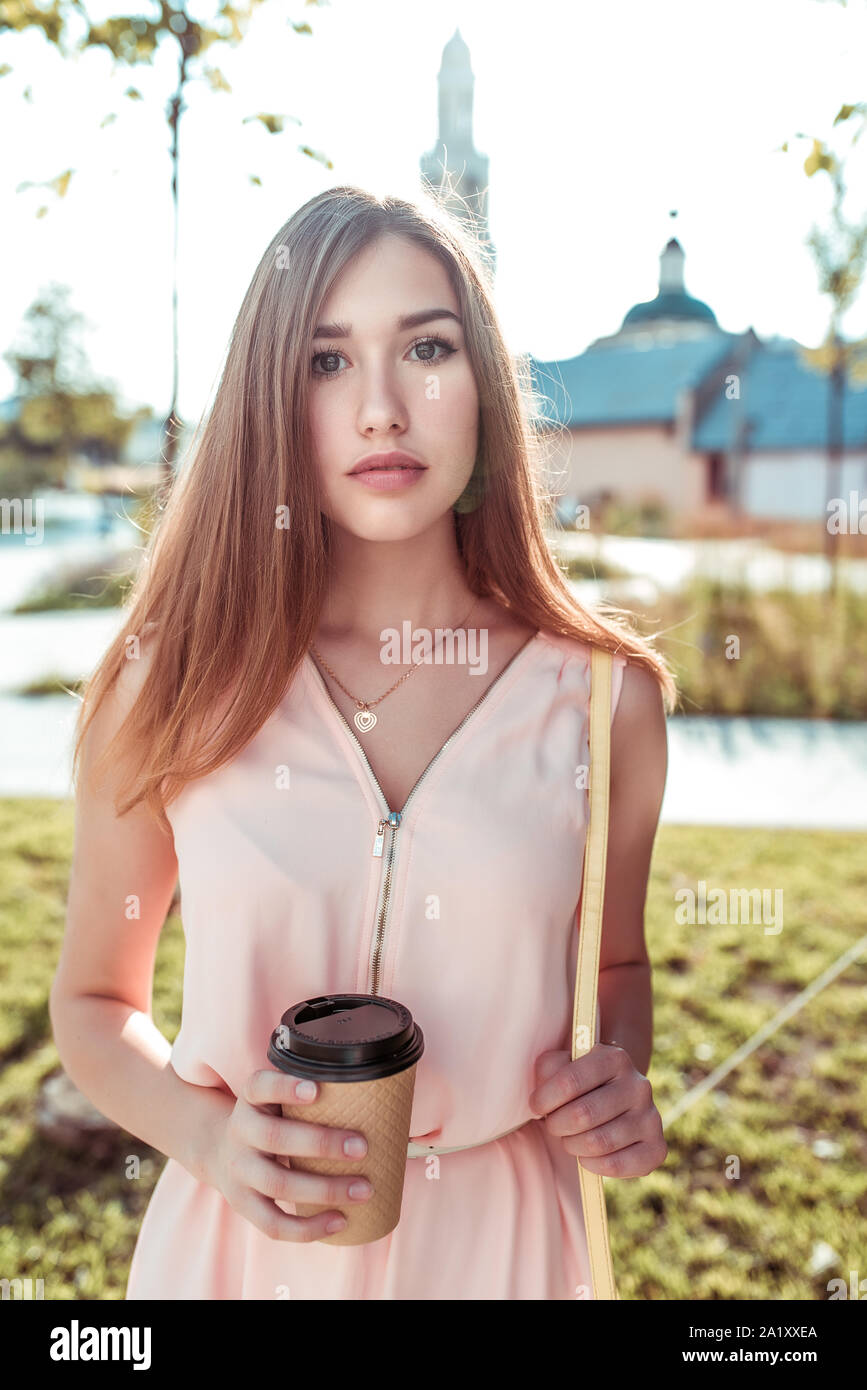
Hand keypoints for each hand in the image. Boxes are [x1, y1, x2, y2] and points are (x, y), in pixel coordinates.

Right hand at [204, 1069, 373, 1240]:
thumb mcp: (275, 1098)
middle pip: (274, 1137)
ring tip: (364, 1190)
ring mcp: (238, 1171)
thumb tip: (378, 1091)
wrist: (217, 1150)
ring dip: (324, 1189)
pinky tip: (339, 1221)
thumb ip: (309, 1093)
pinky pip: (272, 1223)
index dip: (285, 1087)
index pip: (260, 1086)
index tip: (316, 1089)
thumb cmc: (269, 1118)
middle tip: (362, 1147)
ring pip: (277, 1183)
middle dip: (321, 1143)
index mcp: (251, 1099)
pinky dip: (307, 1228)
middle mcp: (239, 1132)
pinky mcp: (243, 1204)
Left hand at [528, 1045, 666, 1177]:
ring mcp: (651, 1117)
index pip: (570, 1080)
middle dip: (557, 1124)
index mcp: (615, 1058)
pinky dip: (592, 1165)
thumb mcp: (561, 1065)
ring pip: (597, 1142)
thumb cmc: (578, 1084)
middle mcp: (639, 1085)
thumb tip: (546, 1085)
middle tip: (554, 1124)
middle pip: (582, 1115)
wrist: (612, 1101)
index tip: (536, 1105)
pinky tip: (587, 1155)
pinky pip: (616, 1165)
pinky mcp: (657, 1148)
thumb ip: (549, 1068)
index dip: (545, 1098)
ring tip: (570, 1137)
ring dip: (572, 1145)